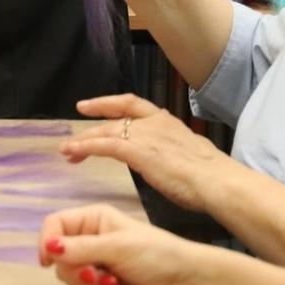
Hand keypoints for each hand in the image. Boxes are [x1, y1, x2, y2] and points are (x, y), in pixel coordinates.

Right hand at [40, 203, 204, 284]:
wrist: (180, 281)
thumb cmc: (156, 253)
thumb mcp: (117, 246)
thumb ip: (81, 248)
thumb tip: (50, 247)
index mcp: (93, 218)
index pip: (55, 224)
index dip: (47, 240)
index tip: (49, 259)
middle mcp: (89, 237)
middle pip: (57, 254)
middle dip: (73, 268)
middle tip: (93, 273)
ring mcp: (93, 261)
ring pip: (66, 275)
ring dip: (85, 283)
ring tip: (109, 282)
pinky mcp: (98, 283)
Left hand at [62, 95, 229, 212]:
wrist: (216, 180)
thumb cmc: (210, 175)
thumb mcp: (189, 153)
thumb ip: (172, 150)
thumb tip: (166, 157)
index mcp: (167, 121)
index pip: (132, 104)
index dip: (109, 103)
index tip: (92, 106)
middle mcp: (154, 122)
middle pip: (115, 117)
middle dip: (92, 126)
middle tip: (73, 136)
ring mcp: (145, 134)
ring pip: (106, 131)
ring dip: (84, 140)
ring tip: (68, 150)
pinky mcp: (137, 150)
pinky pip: (104, 146)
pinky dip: (86, 148)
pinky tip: (74, 153)